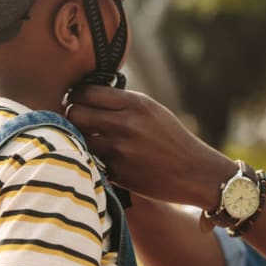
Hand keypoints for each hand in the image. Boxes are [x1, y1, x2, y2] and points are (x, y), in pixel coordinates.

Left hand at [65, 85, 233, 207]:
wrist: (195, 172)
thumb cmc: (170, 138)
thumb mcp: (150, 110)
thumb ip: (120, 102)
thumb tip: (84, 95)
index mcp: (134, 103)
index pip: (85, 92)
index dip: (75, 96)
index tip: (75, 101)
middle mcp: (125, 124)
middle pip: (75, 114)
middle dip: (71, 117)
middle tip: (76, 122)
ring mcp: (120, 150)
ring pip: (78, 139)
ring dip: (78, 140)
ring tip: (86, 140)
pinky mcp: (118, 173)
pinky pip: (90, 161)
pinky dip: (90, 159)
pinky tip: (99, 158)